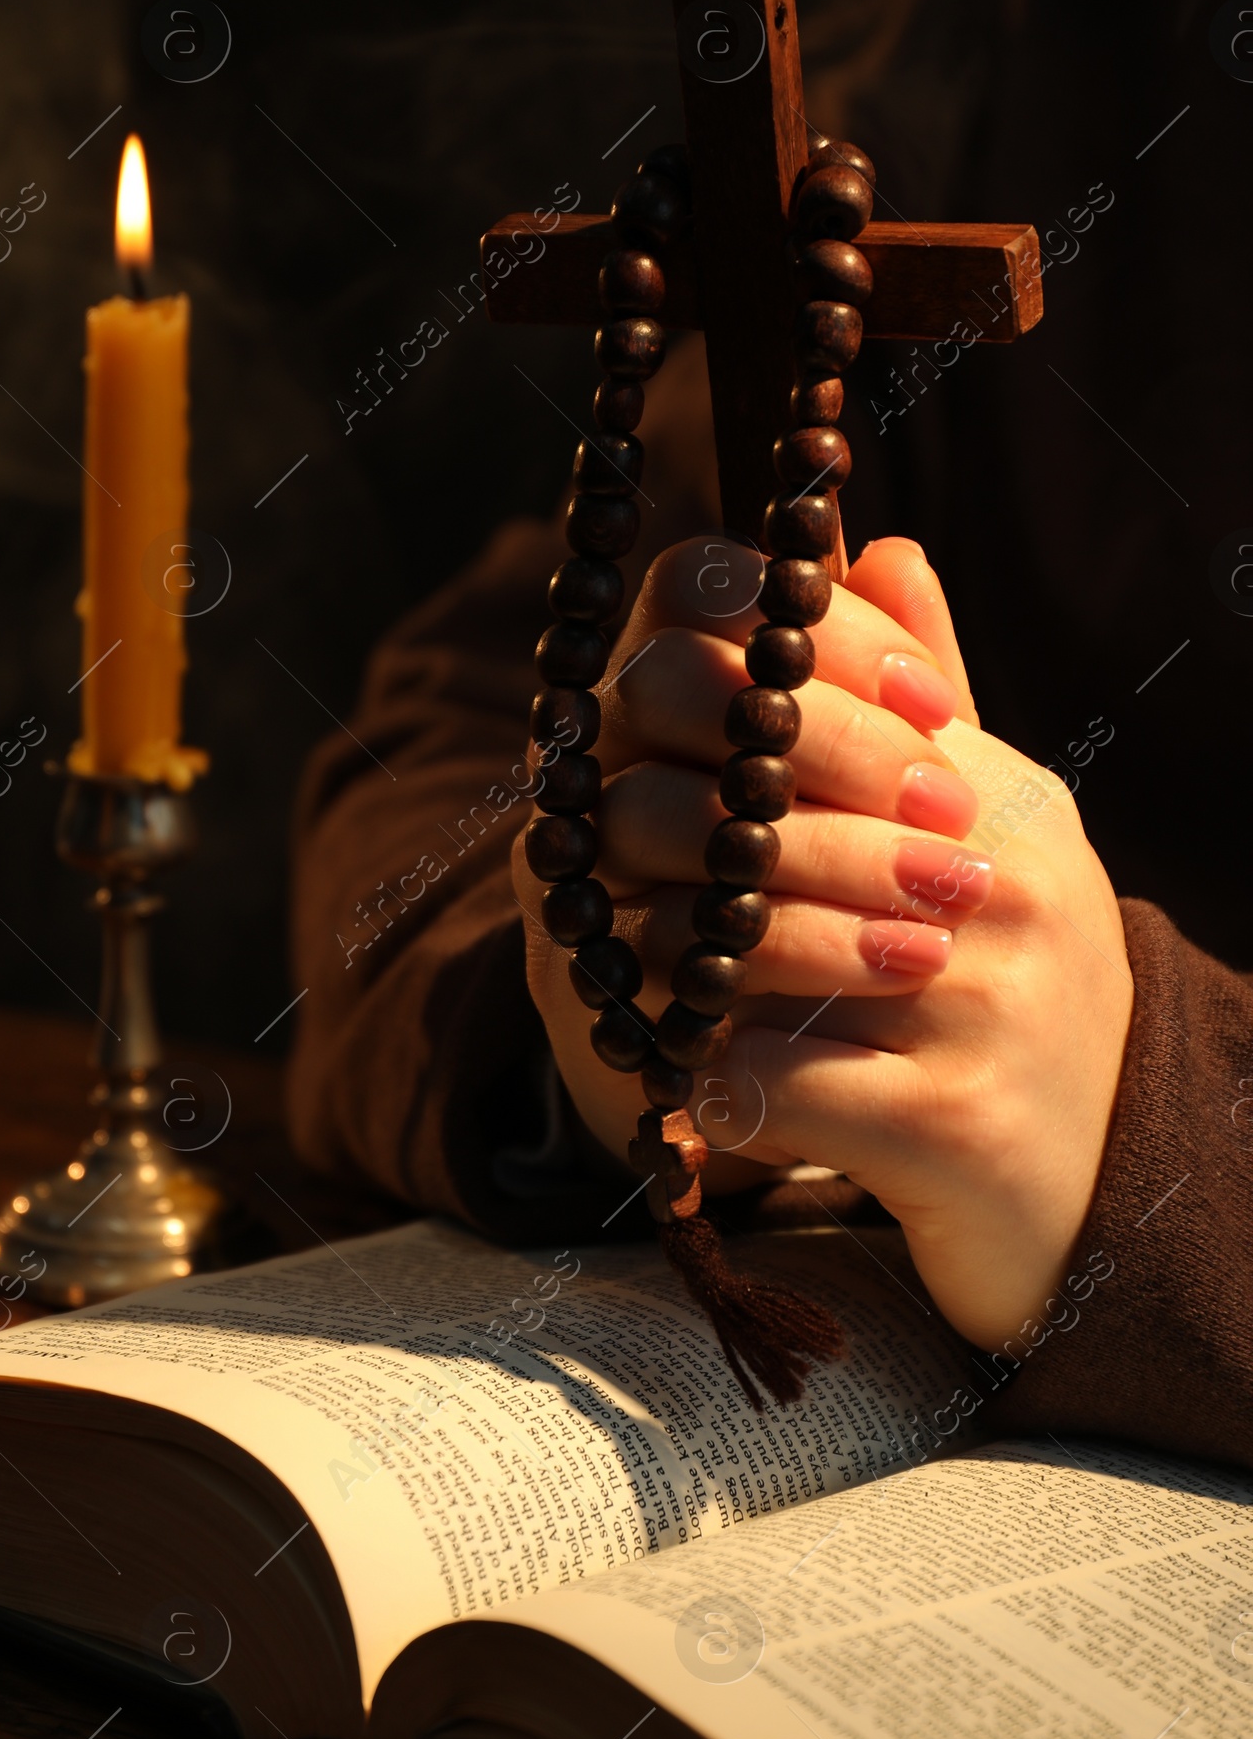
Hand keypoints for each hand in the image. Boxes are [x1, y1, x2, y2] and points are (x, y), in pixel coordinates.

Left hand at [513, 534, 1131, 1347]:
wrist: (1102, 1190)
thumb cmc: (1010, 996)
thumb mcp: (986, 834)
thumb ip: (926, 700)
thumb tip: (878, 548)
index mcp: (1002, 801)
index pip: (819, 705)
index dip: (722, 732)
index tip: (681, 782)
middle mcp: (1005, 886)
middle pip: (762, 819)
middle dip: (684, 860)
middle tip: (635, 889)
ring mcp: (987, 1004)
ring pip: (745, 944)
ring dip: (685, 973)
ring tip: (667, 991)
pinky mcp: (951, 1123)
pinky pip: (765, 1077)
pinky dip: (716, 1089)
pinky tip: (713, 1096)